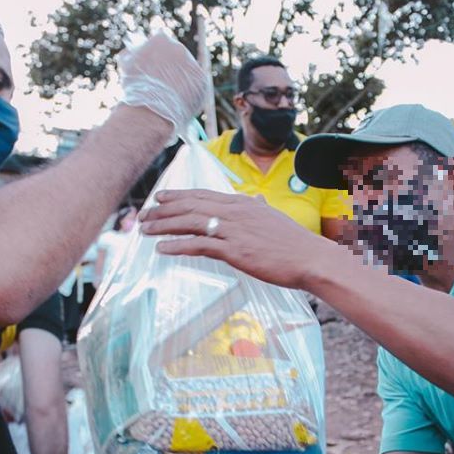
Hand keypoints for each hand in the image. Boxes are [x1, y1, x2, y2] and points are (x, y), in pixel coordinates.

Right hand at [118, 33, 207, 132]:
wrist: (151, 111)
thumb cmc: (135, 89)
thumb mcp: (126, 65)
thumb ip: (131, 52)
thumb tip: (134, 47)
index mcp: (160, 39)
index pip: (161, 41)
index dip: (157, 55)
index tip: (154, 66)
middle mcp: (179, 48)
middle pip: (177, 55)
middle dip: (171, 67)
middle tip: (163, 84)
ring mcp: (192, 63)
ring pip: (187, 70)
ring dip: (182, 80)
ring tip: (170, 96)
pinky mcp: (202, 81)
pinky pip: (197, 85)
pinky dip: (190, 93)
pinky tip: (180, 102)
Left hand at [140, 189, 343, 288]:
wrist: (310, 258)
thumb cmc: (294, 243)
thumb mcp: (274, 217)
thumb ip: (260, 208)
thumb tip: (256, 200)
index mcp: (242, 203)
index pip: (202, 195)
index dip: (178, 196)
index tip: (160, 198)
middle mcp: (235, 212)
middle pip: (190, 206)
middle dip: (163, 210)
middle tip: (143, 216)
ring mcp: (233, 230)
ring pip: (190, 223)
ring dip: (164, 226)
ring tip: (145, 231)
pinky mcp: (234, 251)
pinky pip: (198, 245)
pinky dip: (177, 246)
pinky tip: (162, 249)